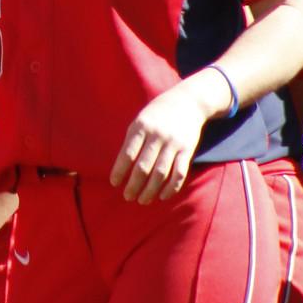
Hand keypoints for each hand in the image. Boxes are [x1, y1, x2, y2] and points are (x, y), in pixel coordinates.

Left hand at [109, 71, 226, 203]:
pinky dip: (171, 188)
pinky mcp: (188, 150)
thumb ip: (132, 141)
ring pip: (161, 173)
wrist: (188, 101)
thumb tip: (121, 168)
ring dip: (150, 191)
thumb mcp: (140, 120)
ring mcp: (173, 144)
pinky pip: (179, 173)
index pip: (127, 154)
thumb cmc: (157, 114)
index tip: (114, 183)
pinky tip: (163, 196)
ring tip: (142, 200)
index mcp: (141, 127)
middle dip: (134, 185)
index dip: (120, 171)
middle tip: (128, 197)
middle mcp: (157, 136)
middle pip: (143, 167)